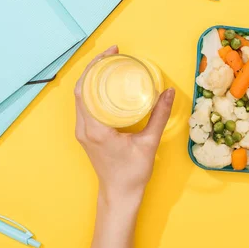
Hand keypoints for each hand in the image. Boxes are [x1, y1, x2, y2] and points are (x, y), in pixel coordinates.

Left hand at [74, 46, 175, 203]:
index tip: (112, 53)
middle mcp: (84, 127)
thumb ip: (158, 115)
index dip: (96, 66)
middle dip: (95, 67)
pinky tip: (109, 86)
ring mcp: (83, 131)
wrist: (119, 194)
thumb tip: (167, 92)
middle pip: (81, 88)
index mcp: (95, 128)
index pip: (86, 88)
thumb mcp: (149, 142)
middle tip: (114, 54)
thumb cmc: (132, 173)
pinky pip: (86, 106)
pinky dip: (95, 91)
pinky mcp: (87, 134)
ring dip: (93, 78)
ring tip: (111, 65)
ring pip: (81, 97)